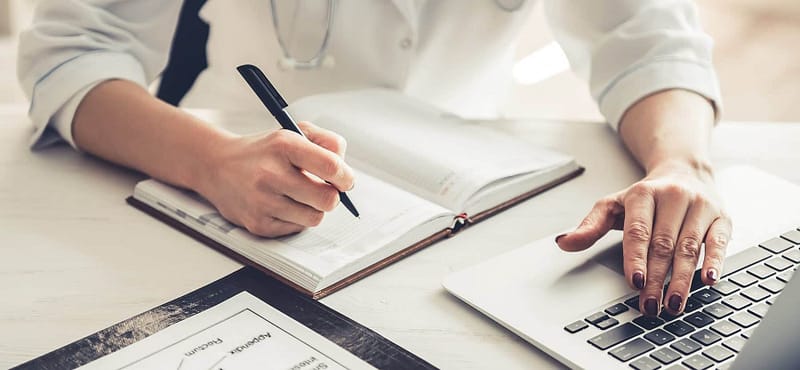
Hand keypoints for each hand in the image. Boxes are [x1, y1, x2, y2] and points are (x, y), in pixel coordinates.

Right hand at [196, 121, 353, 236]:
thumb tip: (345, 172)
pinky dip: (296, 218)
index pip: (330, 166)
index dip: (345, 177)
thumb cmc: (263, 152)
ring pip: (315, 217)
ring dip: (313, 208)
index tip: (345, 179)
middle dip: (332, 196)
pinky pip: (297, 228)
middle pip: (327, 199)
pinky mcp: (258, 224)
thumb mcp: (292, 133)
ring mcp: (262, 201)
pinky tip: (282, 204)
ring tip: (299, 195)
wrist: (216, 166)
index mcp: (283, 145)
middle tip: (323, 189)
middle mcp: (270, 173)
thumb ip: (327, 143)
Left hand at [555, 161, 731, 315]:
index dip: (636, 258)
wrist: (684, 172)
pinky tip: (708, 280)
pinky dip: (715, 262)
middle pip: (663, 244)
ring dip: (682, 279)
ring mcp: (700, 206)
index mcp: (643, 194)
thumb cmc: (646, 197)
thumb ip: (590, 226)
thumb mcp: (614, 206)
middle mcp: (673, 197)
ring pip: (690, 247)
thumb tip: (564, 242)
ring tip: (673, 304)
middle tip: (650, 305)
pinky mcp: (722, 217)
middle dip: (656, 278)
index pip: (638, 231)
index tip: (634, 282)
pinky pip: (719, 242)